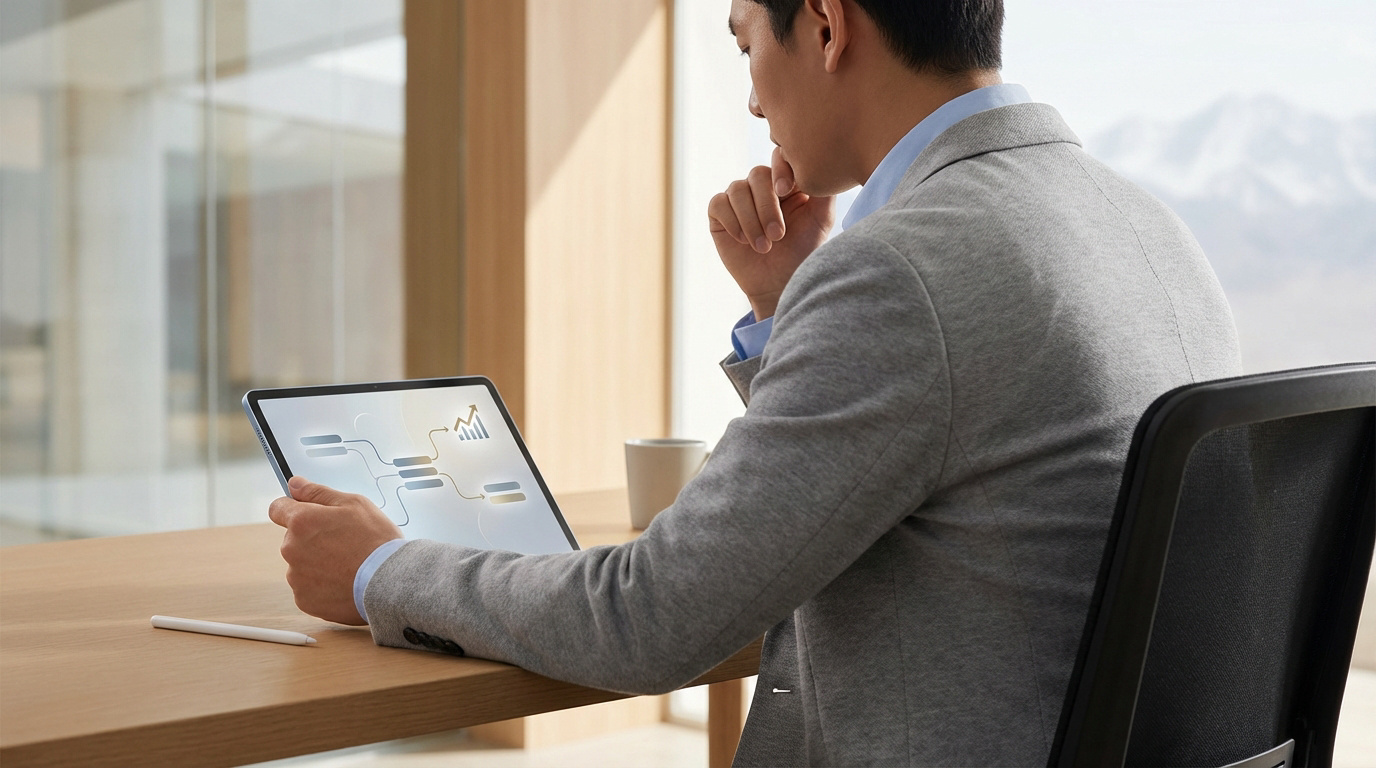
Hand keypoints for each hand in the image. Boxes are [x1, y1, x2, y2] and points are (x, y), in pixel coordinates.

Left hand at [267, 476, 403, 625]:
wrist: (390, 582)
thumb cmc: (375, 539)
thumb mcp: (353, 504)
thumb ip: (318, 492)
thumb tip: (294, 483)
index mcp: (301, 522)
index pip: (277, 508)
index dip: (292, 508)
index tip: (307, 514)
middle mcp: (291, 549)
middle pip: (293, 539)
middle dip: (312, 538)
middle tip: (343, 542)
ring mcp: (296, 577)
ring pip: (301, 564)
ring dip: (317, 563)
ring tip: (347, 565)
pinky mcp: (304, 600)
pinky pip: (308, 588)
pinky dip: (322, 586)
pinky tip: (344, 582)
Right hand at [708, 146, 833, 319]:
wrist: (780, 283)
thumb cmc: (803, 251)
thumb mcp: (821, 220)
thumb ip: (823, 190)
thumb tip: (822, 162)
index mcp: (786, 180)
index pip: (779, 157)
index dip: (780, 170)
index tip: (786, 192)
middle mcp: (761, 185)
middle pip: (757, 175)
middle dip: (767, 207)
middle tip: (778, 235)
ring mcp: (739, 198)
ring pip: (737, 190)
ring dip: (751, 220)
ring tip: (763, 246)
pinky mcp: (720, 213)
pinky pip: (719, 204)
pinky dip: (733, 222)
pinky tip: (744, 241)